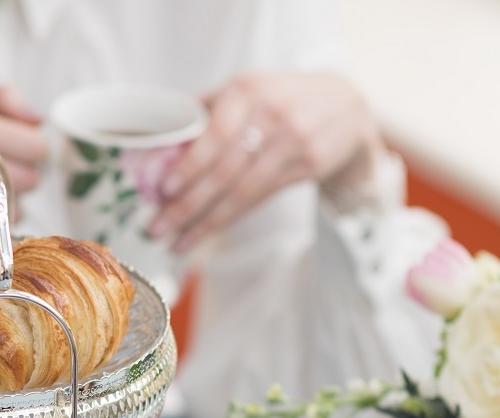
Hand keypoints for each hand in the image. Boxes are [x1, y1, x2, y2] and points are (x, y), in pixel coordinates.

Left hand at [146, 73, 384, 251]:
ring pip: (240, 192)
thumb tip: (154, 135)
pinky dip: (226, 220)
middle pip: (223, 170)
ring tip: (175, 243)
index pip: (214, 134)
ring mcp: (294, 142)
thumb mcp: (246, 91)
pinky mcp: (308, 166)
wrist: (346, 106)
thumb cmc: (279, 99)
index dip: (189, 165)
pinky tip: (203, 235)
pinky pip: (258, 199)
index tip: (163, 190)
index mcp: (247, 90)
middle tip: (155, 228)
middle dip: (185, 205)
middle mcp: (272, 114)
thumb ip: (203, 110)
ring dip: (203, 222)